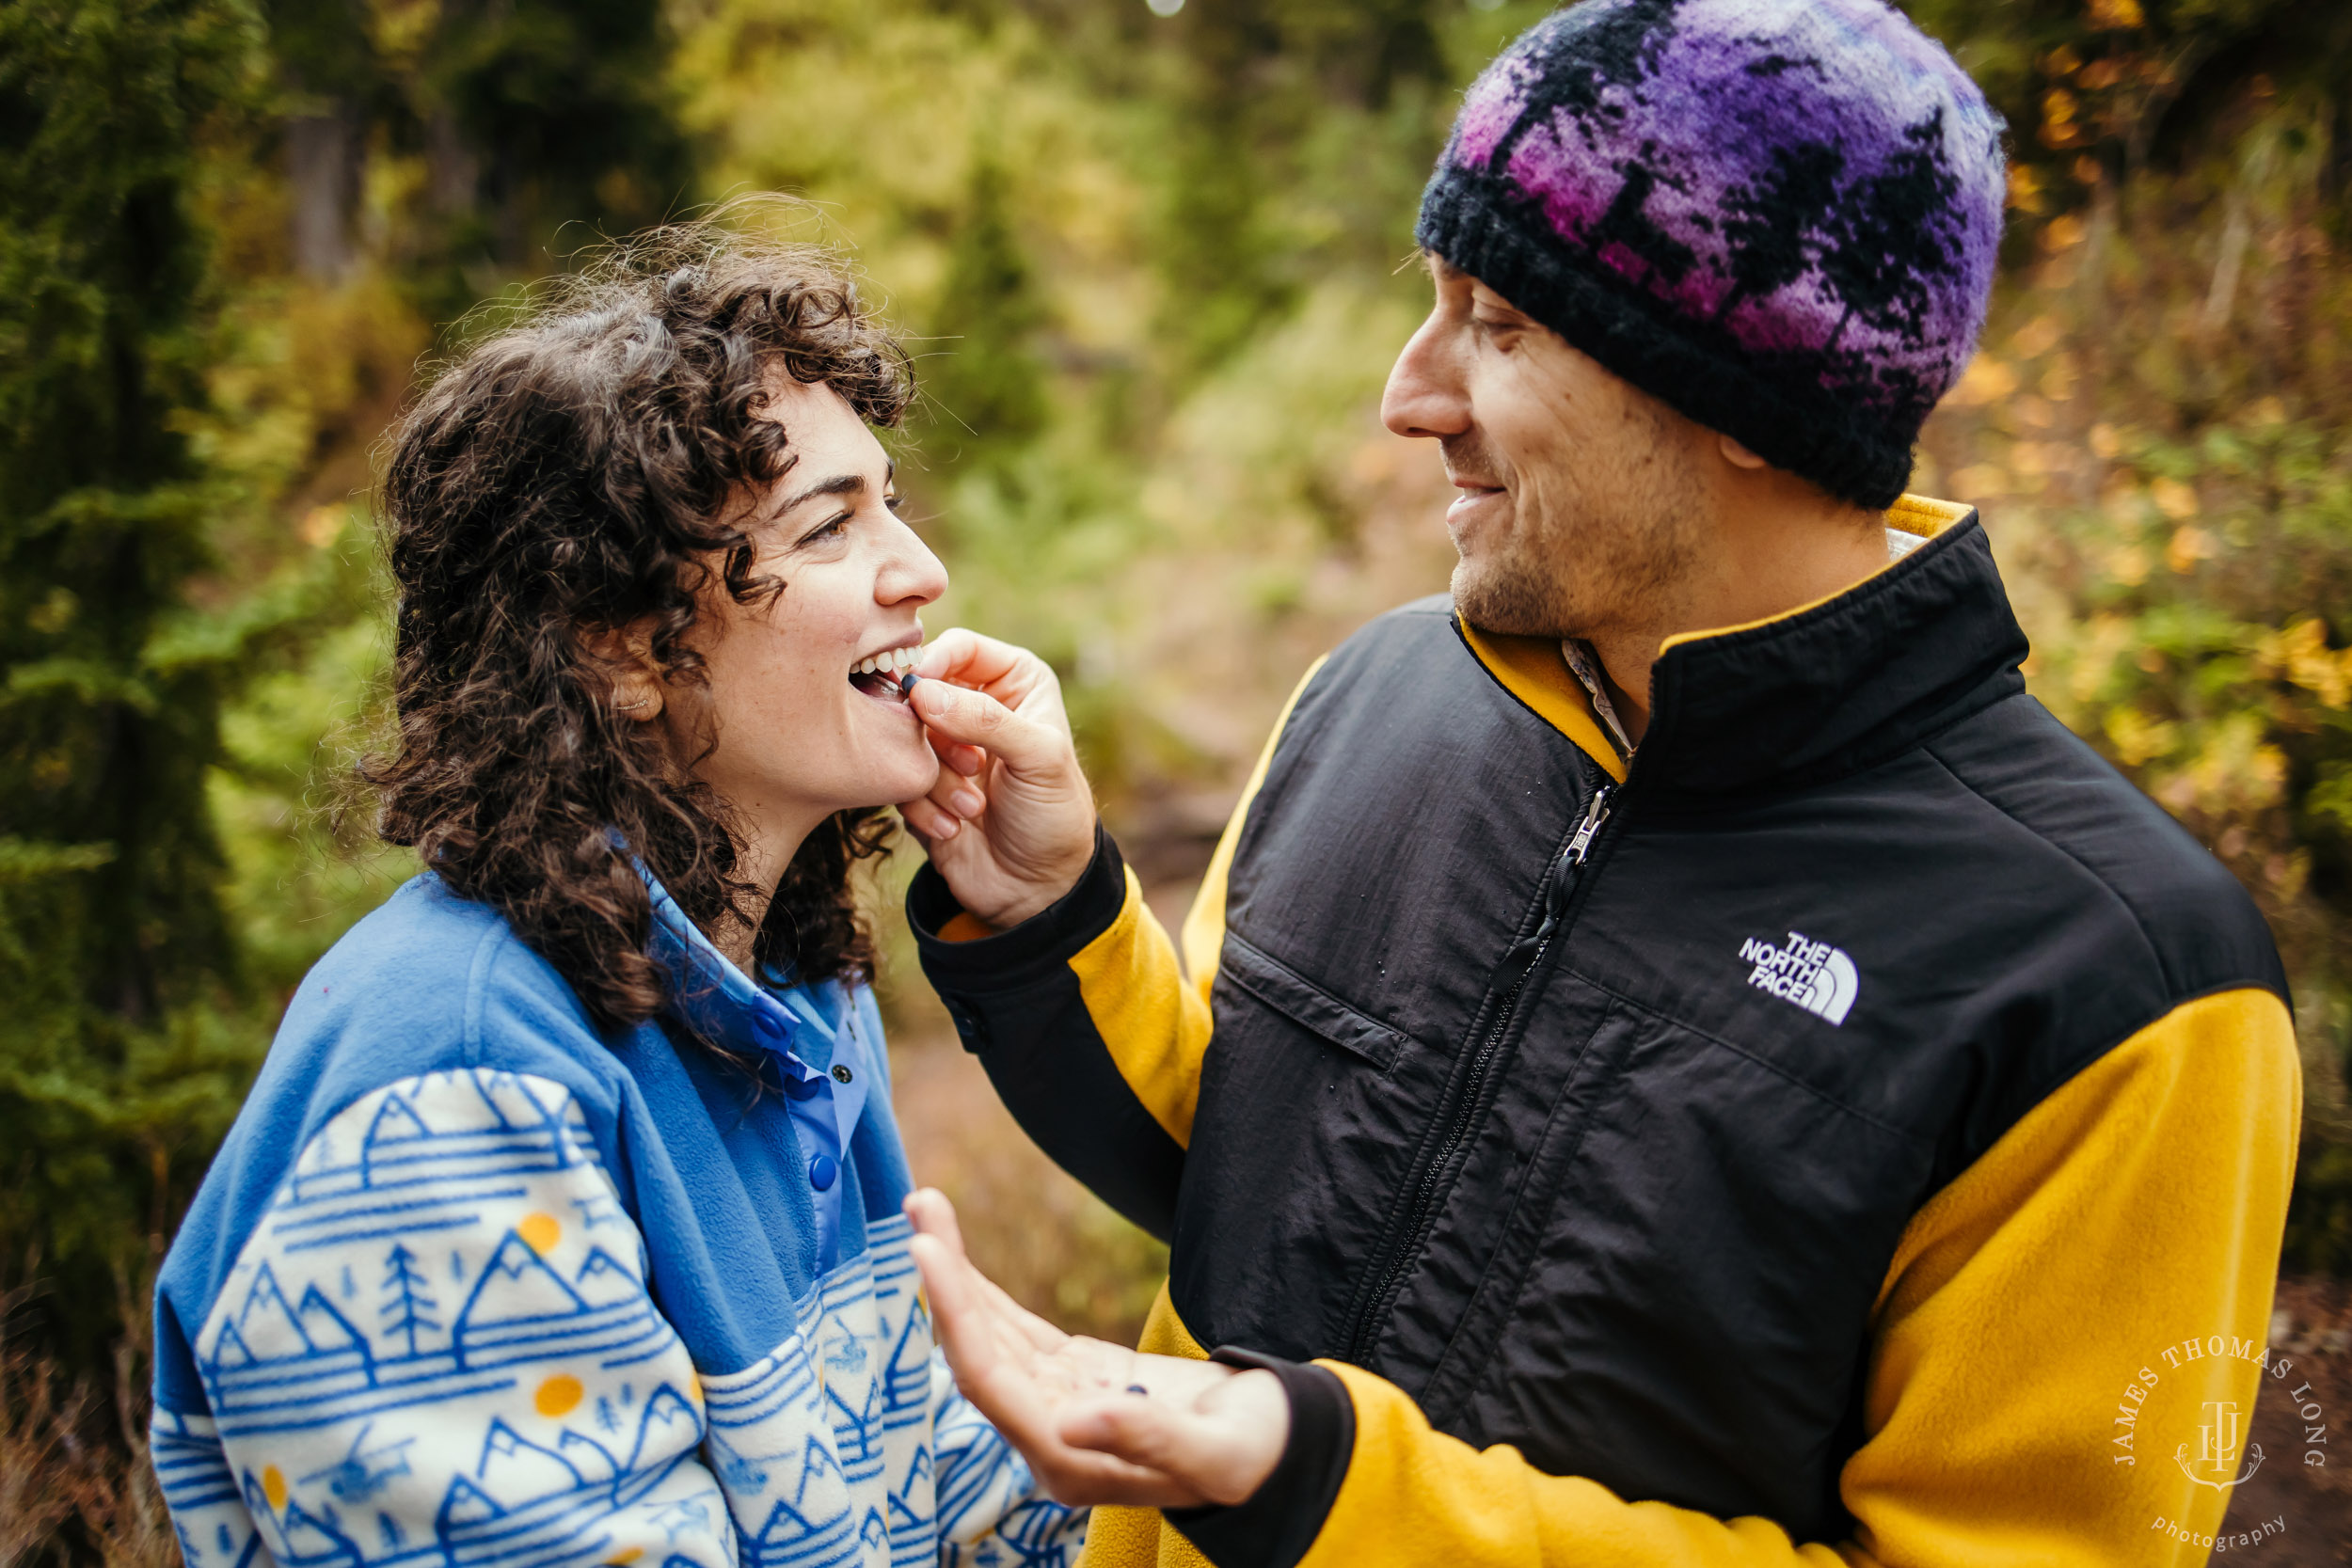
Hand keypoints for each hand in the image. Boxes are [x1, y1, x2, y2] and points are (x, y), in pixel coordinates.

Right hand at [898, 629, 1097, 929]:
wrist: (1037, 889)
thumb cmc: (1054, 816)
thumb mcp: (1039, 760)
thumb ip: (986, 719)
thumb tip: (922, 691)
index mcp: (1013, 682)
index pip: (959, 646)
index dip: (935, 664)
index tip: (920, 693)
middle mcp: (975, 707)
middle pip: (920, 690)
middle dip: (935, 731)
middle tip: (968, 766)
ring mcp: (944, 747)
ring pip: (903, 737)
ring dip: (935, 777)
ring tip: (974, 806)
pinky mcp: (919, 785)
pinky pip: (895, 778)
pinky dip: (923, 806)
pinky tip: (955, 828)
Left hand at [904, 1188, 1288, 1507]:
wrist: (1271, 1451)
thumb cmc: (1251, 1455)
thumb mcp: (1214, 1451)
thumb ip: (1146, 1437)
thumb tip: (1071, 1419)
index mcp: (1068, 1459)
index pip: (990, 1381)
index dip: (955, 1316)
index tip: (925, 1253)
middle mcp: (1047, 1434)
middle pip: (977, 1350)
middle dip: (944, 1278)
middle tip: (919, 1204)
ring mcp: (1055, 1402)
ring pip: (990, 1332)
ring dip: (955, 1272)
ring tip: (925, 1206)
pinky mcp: (1072, 1375)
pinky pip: (1015, 1328)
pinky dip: (984, 1286)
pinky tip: (954, 1251)